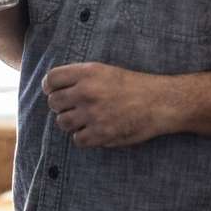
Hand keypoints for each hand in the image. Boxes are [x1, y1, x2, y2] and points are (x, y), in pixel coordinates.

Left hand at [43, 62, 170, 147]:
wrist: (160, 102)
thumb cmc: (133, 86)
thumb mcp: (105, 71)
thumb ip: (79, 77)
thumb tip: (51, 88)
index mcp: (87, 73)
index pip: (51, 79)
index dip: (50, 87)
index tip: (55, 91)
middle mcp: (87, 92)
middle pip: (54, 103)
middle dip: (62, 106)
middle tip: (75, 107)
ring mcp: (93, 114)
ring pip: (63, 122)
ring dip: (71, 122)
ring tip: (86, 119)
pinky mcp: (101, 134)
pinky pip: (78, 139)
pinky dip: (84, 137)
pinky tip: (96, 130)